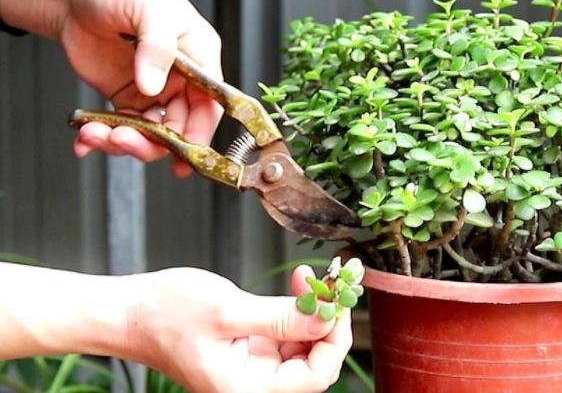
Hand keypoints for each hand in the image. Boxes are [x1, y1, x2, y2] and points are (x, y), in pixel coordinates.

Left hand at [0, 0, 222, 176]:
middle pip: (181, 127)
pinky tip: (85, 138)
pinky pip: (123, 129)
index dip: (200, 132)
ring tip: (95, 134)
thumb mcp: (150, 9)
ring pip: (152, 134)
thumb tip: (153, 87)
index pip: (210, 104)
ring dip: (125, 143)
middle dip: (154, 142)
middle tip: (122, 139)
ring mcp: (154, 92)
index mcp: (199, 57)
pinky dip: (103, 139)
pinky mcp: (127, 100)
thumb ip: (157, 47)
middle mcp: (182, 80)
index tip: (183, 154)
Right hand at [129, 266, 351, 392]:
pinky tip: (296, 287)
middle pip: (315, 363)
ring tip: (308, 278)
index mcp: (246, 388)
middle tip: (327, 284)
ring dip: (313, 312)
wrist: (127, 313)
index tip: (336, 301)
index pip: (316, 375)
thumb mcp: (228, 310)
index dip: (334, 338)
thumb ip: (281, 318)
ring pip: (304, 347)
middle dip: (325, 321)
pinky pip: (286, 336)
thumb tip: (326, 317)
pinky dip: (296, 311)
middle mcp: (252, 384)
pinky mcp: (249, 349)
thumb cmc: (164, 314)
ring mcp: (251, 368)